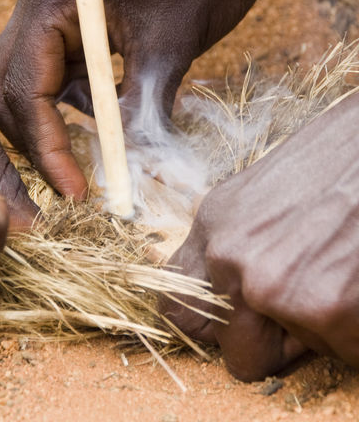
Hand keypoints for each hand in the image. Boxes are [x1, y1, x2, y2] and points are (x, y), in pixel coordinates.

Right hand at [0, 0, 288, 198]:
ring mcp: (51, 11)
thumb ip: (139, 111)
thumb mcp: (170, 47)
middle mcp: (38, 1)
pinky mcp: (71, 23)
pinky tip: (99, 123)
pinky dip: (71, 107)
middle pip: (9, 88)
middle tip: (68, 181)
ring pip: (26, 85)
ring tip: (81, 161)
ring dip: (51, 127)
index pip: (26, 89)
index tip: (73, 189)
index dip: (46, 147)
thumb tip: (123, 169)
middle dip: (36, 140)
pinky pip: (55, 76)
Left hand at [160, 92, 358, 380]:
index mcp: (211, 229)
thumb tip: (227, 296)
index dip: (213, 330)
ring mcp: (272, 288)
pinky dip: (355, 330)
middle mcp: (229, 261)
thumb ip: (231, 249)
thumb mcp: (255, 197)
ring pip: (300, 354)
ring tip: (339, 269)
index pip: (179, 312)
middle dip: (273, 347)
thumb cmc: (330, 163)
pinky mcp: (325, 310)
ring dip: (322, 328)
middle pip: (239, 357)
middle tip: (303, 312)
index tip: (237, 327)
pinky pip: (342, 351)